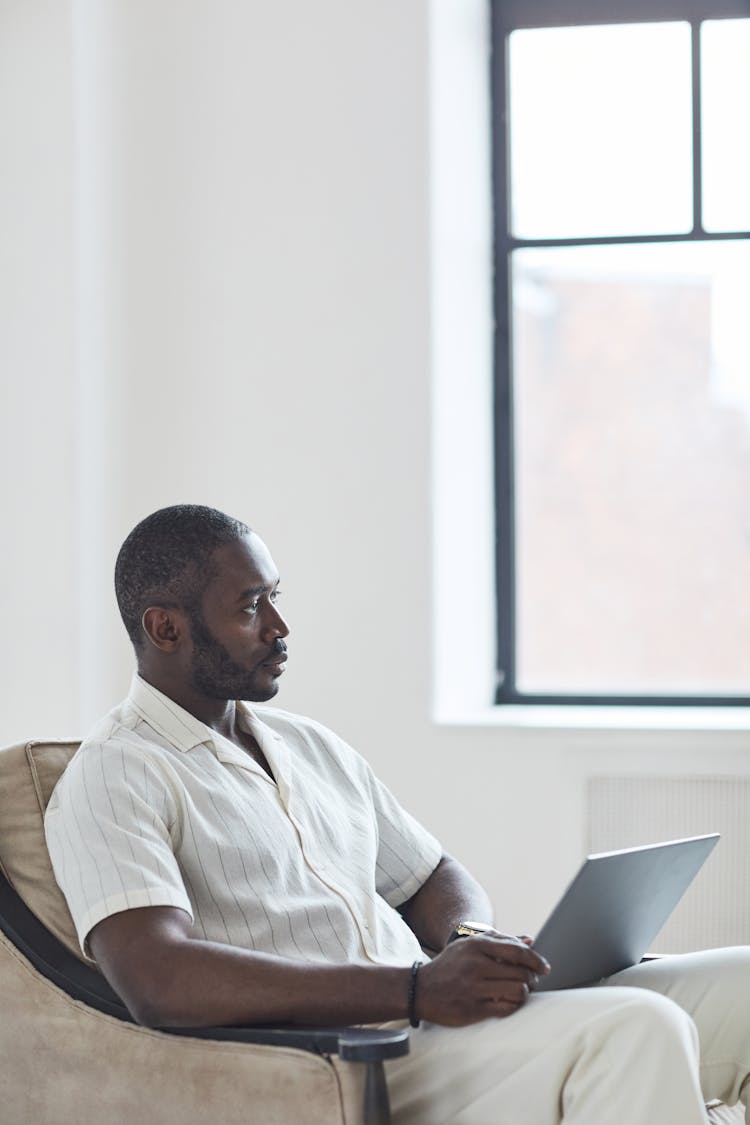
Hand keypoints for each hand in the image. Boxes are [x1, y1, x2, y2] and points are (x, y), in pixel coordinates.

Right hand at [416, 936, 550, 1026]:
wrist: (420, 990)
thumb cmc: (450, 966)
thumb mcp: (470, 946)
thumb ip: (500, 941)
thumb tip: (529, 941)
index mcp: (477, 945)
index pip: (517, 951)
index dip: (536, 960)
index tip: (545, 967)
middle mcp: (476, 965)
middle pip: (521, 973)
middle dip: (532, 978)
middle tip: (531, 981)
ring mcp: (475, 988)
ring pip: (517, 991)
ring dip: (524, 993)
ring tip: (521, 992)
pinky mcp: (473, 1009)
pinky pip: (506, 1008)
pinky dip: (513, 1005)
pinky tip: (509, 1002)